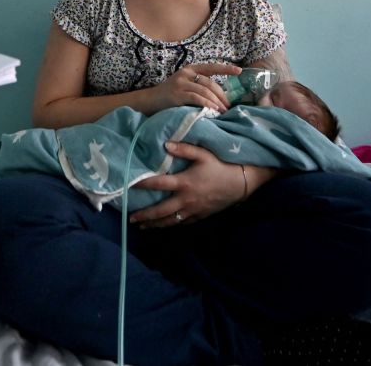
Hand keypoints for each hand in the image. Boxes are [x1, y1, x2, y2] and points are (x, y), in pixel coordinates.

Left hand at [129, 142, 246, 227]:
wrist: (241, 183)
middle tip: (130, 218)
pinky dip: (172, 225)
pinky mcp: (201, 215)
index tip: (130, 184)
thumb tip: (165, 145)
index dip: (143, 184)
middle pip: (161, 211)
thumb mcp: (203, 154)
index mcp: (184, 183)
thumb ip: (184, 149)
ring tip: (143, 226)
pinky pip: (183, 223)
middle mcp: (186, 199)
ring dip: (155, 224)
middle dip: (145, 216)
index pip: (158, 184)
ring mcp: (193, 210)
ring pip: (170, 221)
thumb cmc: (221, 166)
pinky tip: (165, 225)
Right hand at [150, 62, 241, 113]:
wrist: (150, 101)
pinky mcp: (177, 95)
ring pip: (205, 91)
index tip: (239, 71)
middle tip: (229, 106)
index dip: (226, 68)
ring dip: (216, 102)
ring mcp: (180, 83)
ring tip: (223, 111)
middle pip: (210, 83)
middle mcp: (186, 74)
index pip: (211, 67)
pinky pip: (196, 98)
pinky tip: (213, 110)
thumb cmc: (171, 95)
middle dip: (222, 95)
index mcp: (190, 69)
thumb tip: (220, 96)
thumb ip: (199, 86)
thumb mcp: (185, 85)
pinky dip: (207, 104)